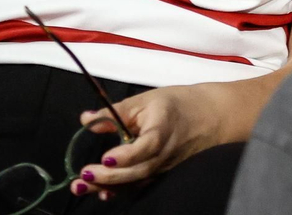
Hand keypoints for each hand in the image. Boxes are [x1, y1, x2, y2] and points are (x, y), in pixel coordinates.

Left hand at [71, 85, 224, 198]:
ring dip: (107, 187)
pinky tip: (101, 191)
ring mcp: (163, 168)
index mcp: (162, 131)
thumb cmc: (176, 104)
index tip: (106, 156)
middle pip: (137, 171)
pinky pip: (139, 186)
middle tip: (83, 174)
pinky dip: (119, 191)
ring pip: (135, 183)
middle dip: (108, 176)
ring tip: (80, 187)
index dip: (127, 155)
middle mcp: (164, 155)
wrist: (210, 117)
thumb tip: (85, 119)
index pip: (147, 147)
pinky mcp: (160, 175)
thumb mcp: (146, 100)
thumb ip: (115, 112)